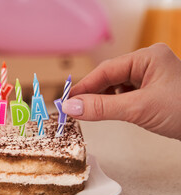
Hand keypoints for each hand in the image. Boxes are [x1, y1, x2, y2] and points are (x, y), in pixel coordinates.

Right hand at [62, 43, 180, 139]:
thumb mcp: (138, 108)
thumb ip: (102, 108)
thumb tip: (71, 108)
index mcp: (147, 57)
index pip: (105, 71)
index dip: (83, 87)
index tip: (65, 102)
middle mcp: (148, 63)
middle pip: (109, 77)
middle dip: (91, 94)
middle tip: (72, 110)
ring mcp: (151, 78)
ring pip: (116, 87)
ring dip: (102, 100)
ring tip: (88, 112)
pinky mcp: (152, 92)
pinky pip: (125, 95)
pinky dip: (114, 104)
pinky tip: (108, 111)